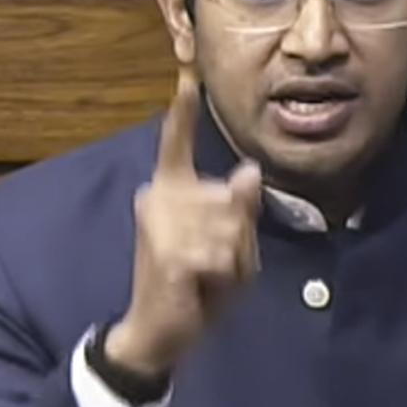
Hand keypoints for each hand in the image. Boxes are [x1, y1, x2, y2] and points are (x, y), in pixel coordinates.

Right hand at [107, 72, 260, 377]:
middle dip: (240, 239)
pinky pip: (221, 255)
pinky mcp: (167, 252)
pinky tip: (203, 287)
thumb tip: (248, 171)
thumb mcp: (232, 246)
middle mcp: (158, 197)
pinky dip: (226, 277)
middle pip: (232, 199)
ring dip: (235, 261)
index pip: (176, 144)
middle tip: (216, 266)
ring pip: (231, 228)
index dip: (182, 112)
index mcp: (172, 189)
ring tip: (209, 277)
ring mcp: (160, 223)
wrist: (162, 329)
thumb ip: (241, 210)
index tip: (186, 77)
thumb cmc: (197, 284)